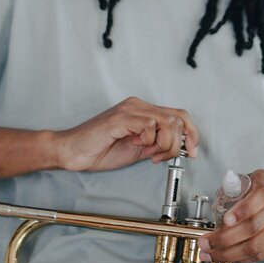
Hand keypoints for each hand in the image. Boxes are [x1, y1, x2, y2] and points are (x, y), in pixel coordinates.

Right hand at [53, 97, 197, 172]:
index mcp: (142, 110)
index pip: (178, 114)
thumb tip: (178, 147)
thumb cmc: (99, 149)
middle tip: (160, 157)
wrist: (72, 152)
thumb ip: (156, 144)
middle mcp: (137, 105)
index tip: (192, 151)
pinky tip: (137, 147)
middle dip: (177, 143)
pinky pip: (149, 126)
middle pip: (177, 118)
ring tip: (147, 152)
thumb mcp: (137, 148)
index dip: (191, 133)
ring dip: (163, 144)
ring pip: (167, 122)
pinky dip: (149, 142)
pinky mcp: (121, 118)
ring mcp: (129, 110)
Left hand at [198, 169, 263, 262]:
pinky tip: (230, 258)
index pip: (257, 199)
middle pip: (253, 228)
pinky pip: (263, 254)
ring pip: (256, 246)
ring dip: (230, 254)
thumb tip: (216, 206)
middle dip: (224, 240)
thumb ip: (237, 189)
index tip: (225, 220)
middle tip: (205, 243)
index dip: (241, 211)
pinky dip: (244, 259)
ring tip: (211, 254)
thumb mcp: (255, 178)